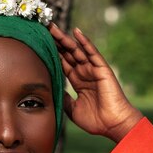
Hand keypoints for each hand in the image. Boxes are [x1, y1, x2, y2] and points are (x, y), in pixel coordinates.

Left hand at [49, 24, 142, 141]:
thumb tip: (51, 91)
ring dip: (65, 39)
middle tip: (43, 29)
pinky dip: (85, 42)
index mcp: (77, 81)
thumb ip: (63, 98)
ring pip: (77, 50)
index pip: (62, 63)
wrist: (113, 125)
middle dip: (55, 42)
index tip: (40, 43)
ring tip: (53, 27)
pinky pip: (92, 53)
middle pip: (67, 53)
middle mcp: (84, 73)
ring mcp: (93, 70)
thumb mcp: (72, 109)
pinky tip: (76, 32)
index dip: (52, 53)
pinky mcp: (102, 69)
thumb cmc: (96, 121)